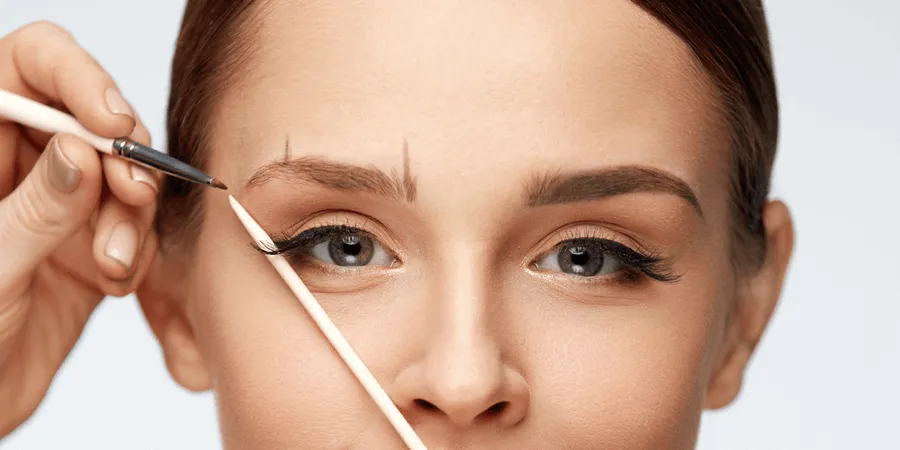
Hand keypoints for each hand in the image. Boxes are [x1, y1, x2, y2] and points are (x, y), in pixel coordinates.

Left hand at [0, 21, 159, 435]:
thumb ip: (35, 208)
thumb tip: (81, 150)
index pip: (27, 66)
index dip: (74, 77)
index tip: (109, 121)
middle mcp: (17, 163)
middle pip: (90, 118)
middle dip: (120, 157)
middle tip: (132, 193)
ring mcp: (56, 202)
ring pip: (121, 173)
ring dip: (132, 215)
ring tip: (114, 261)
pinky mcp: (88, 242)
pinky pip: (134, 223)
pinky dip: (136, 249)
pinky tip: (116, 280)